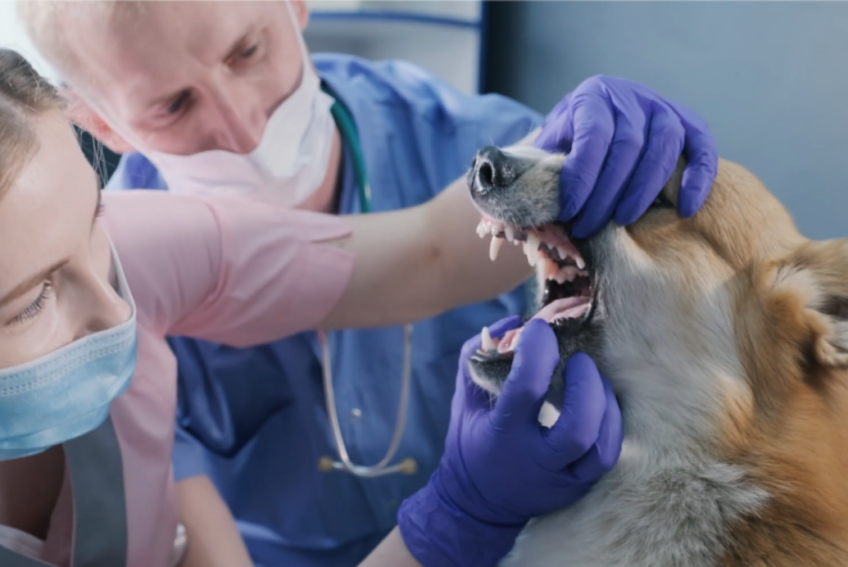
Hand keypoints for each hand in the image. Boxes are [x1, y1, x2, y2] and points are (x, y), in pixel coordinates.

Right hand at [397, 316, 621, 566]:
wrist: (478, 504)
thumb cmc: (471, 440)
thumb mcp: (464, 398)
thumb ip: (479, 356)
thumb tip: (514, 322)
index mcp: (501, 434)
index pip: (526, 389)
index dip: (537, 351)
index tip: (540, 329)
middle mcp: (534, 460)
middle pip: (577, 427)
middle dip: (587, 385)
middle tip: (580, 360)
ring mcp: (561, 479)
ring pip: (601, 446)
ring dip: (605, 404)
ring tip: (594, 379)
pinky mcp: (578, 486)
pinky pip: (607, 456)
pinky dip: (611, 424)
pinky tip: (602, 402)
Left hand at [535, 75, 717, 238]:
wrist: (598, 120)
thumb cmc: (570, 142)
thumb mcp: (550, 145)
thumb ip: (541, 166)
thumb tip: (526, 205)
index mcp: (593, 96)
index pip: (593, 136)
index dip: (581, 177)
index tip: (569, 211)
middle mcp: (631, 96)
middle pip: (628, 145)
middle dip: (606, 193)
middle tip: (588, 226)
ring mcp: (664, 107)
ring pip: (664, 146)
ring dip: (644, 190)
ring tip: (623, 221)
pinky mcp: (690, 124)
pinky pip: (703, 149)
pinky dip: (698, 178)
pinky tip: (684, 209)